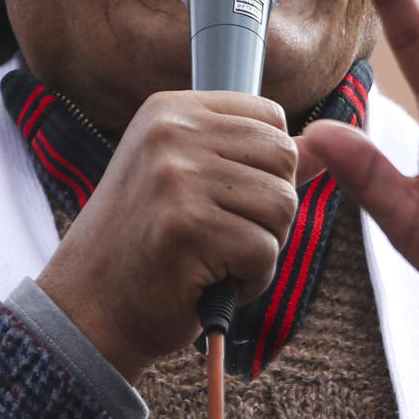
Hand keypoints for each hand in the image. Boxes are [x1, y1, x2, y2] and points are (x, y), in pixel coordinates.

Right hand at [36, 91, 297, 383]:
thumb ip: (256, 160)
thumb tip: (330, 144)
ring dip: (261, 248)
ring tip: (213, 259)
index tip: (227, 198)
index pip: (271, 116)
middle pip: (285, 158)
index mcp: (171, 109)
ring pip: (282, 206)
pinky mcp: (186, 227)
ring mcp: (176, 177)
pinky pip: (265, 252)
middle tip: (223, 236)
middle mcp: (171, 132)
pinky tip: (210, 283)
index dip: (267, 168)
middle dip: (270, 209)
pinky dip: (250, 281)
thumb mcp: (193, 181)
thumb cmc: (148, 246)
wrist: (88, 309)